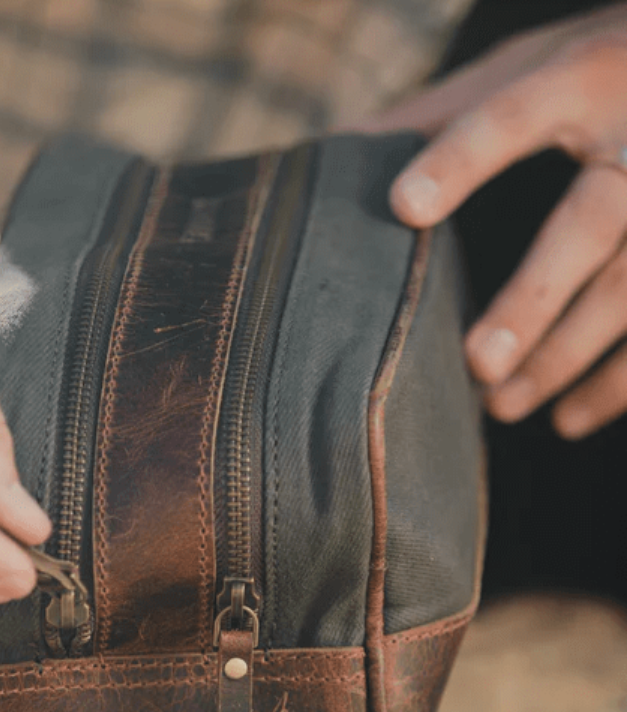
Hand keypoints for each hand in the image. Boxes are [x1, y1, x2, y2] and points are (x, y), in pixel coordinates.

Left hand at [363, 4, 626, 437]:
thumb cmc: (593, 71)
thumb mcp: (524, 66)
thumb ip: (442, 112)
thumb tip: (338, 155)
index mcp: (583, 76)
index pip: (516, 112)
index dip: (463, 159)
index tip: (404, 206)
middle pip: (594, 222)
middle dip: (535, 299)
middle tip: (477, 362)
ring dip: (569, 356)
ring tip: (502, 406)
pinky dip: (618, 380)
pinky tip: (569, 419)